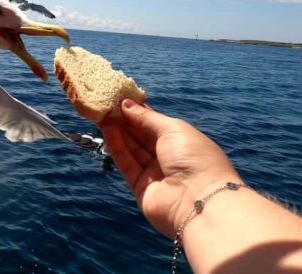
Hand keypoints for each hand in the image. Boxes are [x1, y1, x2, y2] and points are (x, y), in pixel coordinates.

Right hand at [98, 99, 240, 238]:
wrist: (199, 202)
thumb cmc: (193, 158)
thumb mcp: (172, 129)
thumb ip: (146, 118)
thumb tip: (126, 104)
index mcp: (182, 141)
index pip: (155, 123)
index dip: (138, 111)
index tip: (120, 99)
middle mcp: (168, 157)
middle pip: (141, 136)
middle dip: (125, 120)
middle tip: (106, 104)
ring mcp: (154, 173)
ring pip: (132, 149)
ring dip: (117, 131)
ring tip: (102, 114)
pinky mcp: (140, 187)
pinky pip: (127, 163)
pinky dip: (117, 146)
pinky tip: (107, 130)